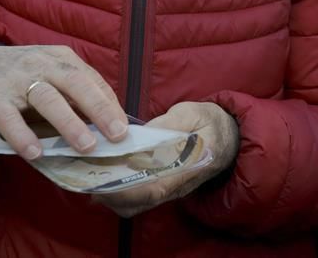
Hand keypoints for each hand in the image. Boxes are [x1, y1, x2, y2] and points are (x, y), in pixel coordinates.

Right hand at [0, 45, 128, 159]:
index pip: (92, 80)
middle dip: (99, 109)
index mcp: (62, 59)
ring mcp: (17, 79)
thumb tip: (107, 123)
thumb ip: (75, 94)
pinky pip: (10, 118)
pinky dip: (23, 136)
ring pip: (48, 99)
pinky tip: (36, 153)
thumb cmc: (23, 77)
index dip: (110, 104)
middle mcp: (43, 64)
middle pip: (76, 84)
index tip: (124, 128)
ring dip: (69, 123)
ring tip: (87, 146)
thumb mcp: (52, 75)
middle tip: (117, 135)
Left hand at [94, 102, 238, 217]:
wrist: (230, 135)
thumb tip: (138, 136)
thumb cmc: (210, 122)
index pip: (153, 189)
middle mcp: (175, 186)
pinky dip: (119, 191)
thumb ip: (167, 125)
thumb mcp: (191, 113)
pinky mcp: (164, 186)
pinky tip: (107, 174)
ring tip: (93, 174)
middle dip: (110, 195)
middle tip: (86, 177)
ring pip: (136, 204)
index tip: (103, 182)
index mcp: (186, 168)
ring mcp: (169, 189)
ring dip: (112, 195)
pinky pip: (139, 198)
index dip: (126, 190)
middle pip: (139, 203)